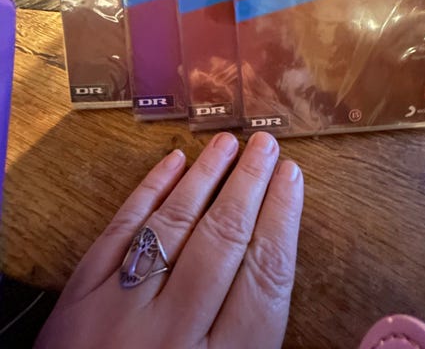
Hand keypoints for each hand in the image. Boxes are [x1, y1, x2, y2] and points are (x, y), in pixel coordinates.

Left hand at [35, 131, 303, 348]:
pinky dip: (148, 192)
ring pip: (174, 226)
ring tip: (227, 144)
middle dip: (249, 184)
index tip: (292, 177)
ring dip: (204, 177)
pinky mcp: (81, 297)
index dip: (282, 218)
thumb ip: (252, 331)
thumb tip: (276, 252)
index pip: (264, 274)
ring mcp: (121, 311)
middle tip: (265, 145)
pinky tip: (172, 165)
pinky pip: (121, 231)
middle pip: (222, 240)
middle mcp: (173, 332)